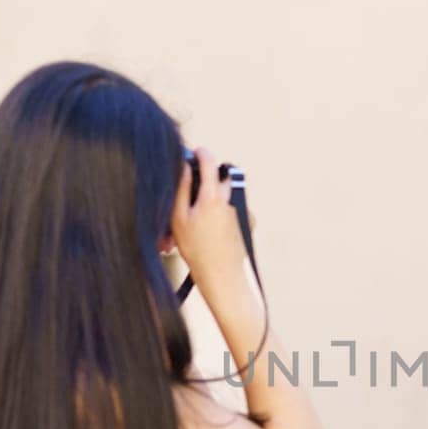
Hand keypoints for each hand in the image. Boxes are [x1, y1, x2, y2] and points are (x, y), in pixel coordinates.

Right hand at [165, 145, 247, 285]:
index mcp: (212, 195)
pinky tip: (214, 230)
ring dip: (216, 198)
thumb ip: (181, 188)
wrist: (222, 275)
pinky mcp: (249, 221)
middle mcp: (231, 199)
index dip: (201, 153)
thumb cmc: (196, 249)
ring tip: (201, 220)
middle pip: (222, 176)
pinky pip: (235, 208)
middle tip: (196, 190)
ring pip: (228, 194)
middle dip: (210, 177)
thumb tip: (184, 166)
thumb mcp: (178, 218)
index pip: (210, 161)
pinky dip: (224, 213)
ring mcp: (242, 209)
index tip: (196, 152)